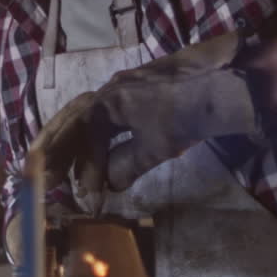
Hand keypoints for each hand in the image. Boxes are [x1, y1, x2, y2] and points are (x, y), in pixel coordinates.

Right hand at [30, 32, 263, 212]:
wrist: (228, 82)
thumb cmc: (188, 113)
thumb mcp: (157, 146)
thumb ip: (128, 164)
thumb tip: (107, 183)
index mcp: (109, 101)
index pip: (80, 135)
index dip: (78, 167)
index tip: (78, 194)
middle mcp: (112, 88)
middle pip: (75, 120)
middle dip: (60, 149)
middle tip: (47, 176)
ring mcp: (129, 86)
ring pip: (92, 116)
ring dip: (80, 143)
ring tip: (71, 168)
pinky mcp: (147, 89)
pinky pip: (112, 114)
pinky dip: (103, 135)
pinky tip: (104, 151)